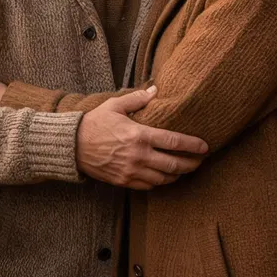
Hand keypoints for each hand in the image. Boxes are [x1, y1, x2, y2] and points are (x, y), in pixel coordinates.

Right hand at [75, 87, 207, 189]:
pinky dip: (160, 182)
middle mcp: (138, 155)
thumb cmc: (94, 123)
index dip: (192, 145)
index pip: (173, 142)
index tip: (204, 146)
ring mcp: (131, 171)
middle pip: (174, 164)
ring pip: (164, 178)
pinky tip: (164, 176)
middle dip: (191, 164)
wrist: (72, 146)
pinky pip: (149, 186)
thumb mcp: (114, 105)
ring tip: (184, 169)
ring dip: (177, 175)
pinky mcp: (124, 181)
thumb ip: (137, 98)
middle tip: (200, 161)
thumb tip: (156, 90)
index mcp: (139, 135)